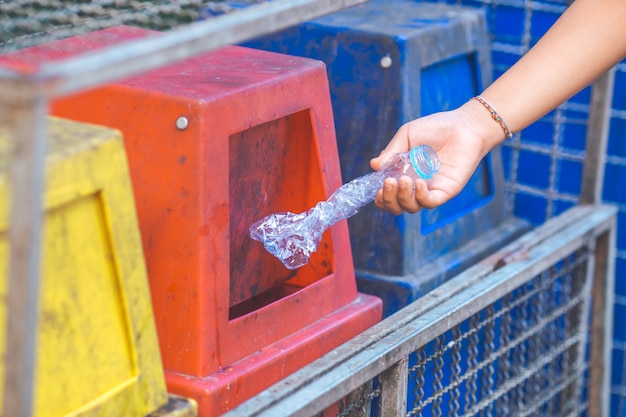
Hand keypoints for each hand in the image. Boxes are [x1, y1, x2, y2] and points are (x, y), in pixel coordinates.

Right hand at [370, 101, 498, 214]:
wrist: (464, 126)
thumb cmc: (436, 128)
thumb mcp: (407, 135)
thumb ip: (392, 151)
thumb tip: (374, 166)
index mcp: (403, 175)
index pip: (389, 195)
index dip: (381, 198)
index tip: (376, 189)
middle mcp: (415, 186)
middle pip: (397, 207)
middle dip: (389, 200)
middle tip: (388, 183)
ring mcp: (430, 190)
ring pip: (411, 207)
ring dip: (403, 197)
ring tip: (403, 180)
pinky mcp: (446, 191)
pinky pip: (430, 202)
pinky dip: (421, 197)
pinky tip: (418, 183)